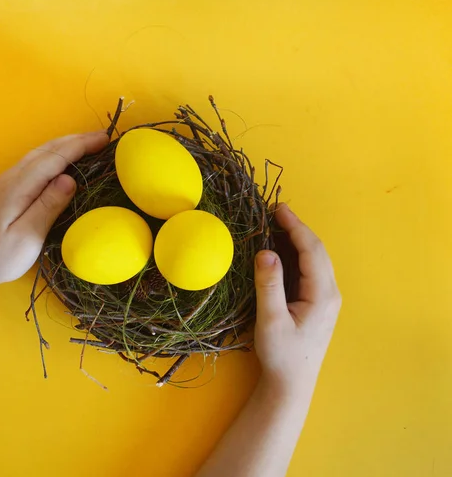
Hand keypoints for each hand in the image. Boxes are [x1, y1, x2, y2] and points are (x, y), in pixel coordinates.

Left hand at [0, 131, 108, 288]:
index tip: (105, 140)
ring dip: (67, 145)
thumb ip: (48, 206)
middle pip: (48, 149)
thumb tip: (70, 179)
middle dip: (77, 140)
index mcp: (19, 186)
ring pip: (42, 153)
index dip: (81, 146)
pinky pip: (38, 162)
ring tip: (91, 143)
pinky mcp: (10, 187)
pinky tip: (67, 160)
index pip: (55, 157)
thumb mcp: (27, 236)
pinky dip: (57, 155)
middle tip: (104, 138)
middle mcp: (13, 176)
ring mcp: (10, 180)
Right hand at [253, 204, 340, 396]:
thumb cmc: (282, 355)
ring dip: (296, 240)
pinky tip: (280, 249)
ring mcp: (324, 298)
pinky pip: (308, 270)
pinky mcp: (316, 303)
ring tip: (275, 224)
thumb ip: (269, 285)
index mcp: (322, 294)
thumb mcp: (270, 320)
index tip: (278, 209)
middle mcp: (329, 292)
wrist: (291, 384)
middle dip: (297, 229)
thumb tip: (265, 251)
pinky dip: (295, 254)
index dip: (296, 227)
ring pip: (313, 260)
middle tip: (274, 211)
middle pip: (316, 251)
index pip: (312, 251)